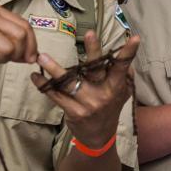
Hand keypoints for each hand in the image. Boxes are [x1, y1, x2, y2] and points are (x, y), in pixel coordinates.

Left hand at [31, 31, 139, 147]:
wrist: (99, 137)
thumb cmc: (110, 109)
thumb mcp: (123, 93)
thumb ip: (125, 75)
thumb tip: (126, 57)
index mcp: (116, 86)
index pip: (123, 66)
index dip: (129, 52)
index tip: (135, 38)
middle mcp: (103, 93)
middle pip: (96, 68)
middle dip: (93, 50)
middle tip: (90, 33)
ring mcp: (87, 103)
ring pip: (69, 81)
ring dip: (54, 69)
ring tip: (42, 57)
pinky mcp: (73, 111)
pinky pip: (56, 96)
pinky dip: (44, 85)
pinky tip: (35, 76)